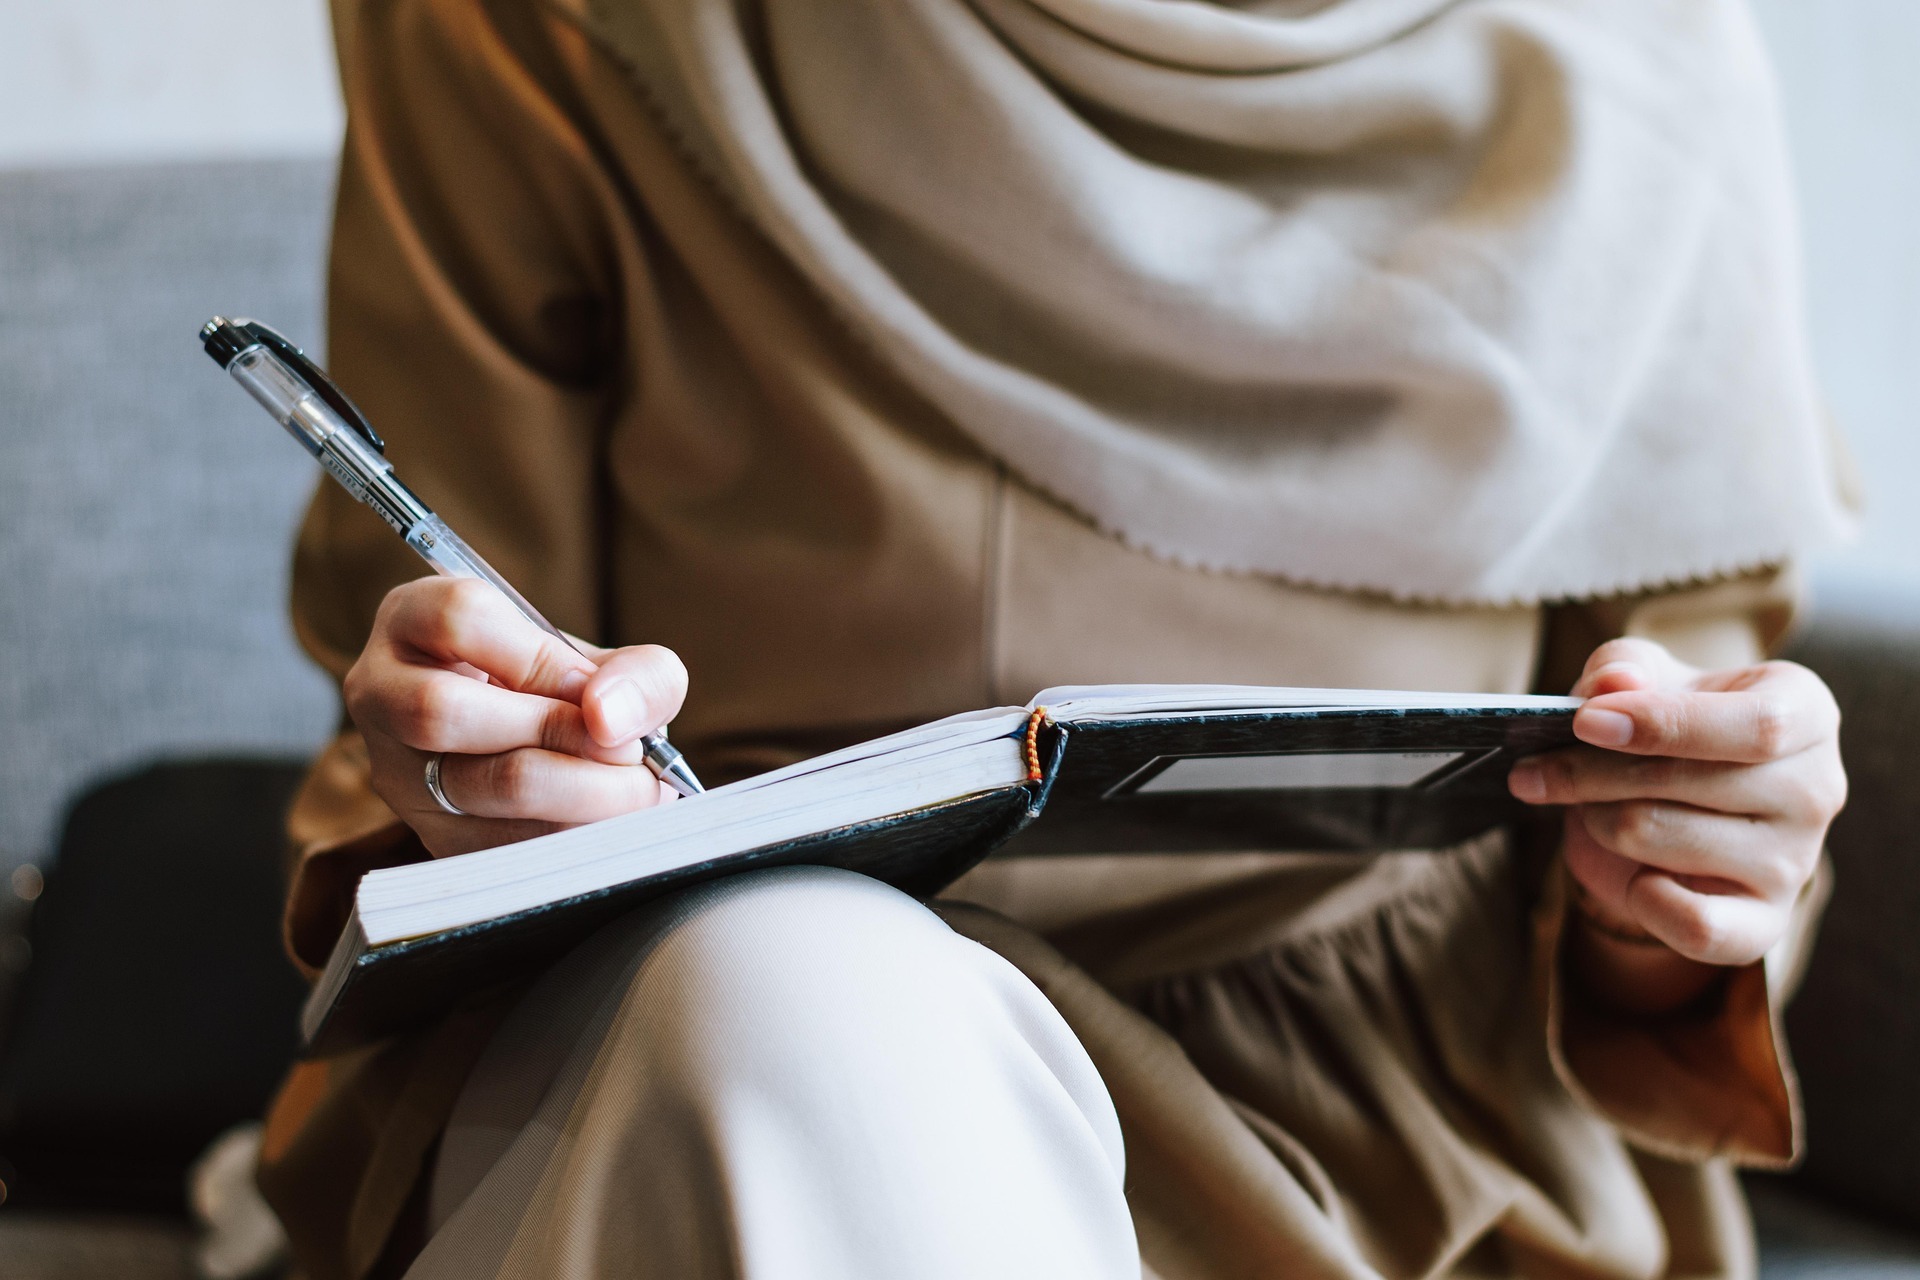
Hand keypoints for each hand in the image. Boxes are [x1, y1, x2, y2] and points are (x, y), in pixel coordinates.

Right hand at [344, 576, 688, 856]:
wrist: (548, 756)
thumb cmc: (570, 696)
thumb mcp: (610, 665)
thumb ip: (639, 674)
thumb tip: (609, 717)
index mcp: (415, 619)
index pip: (458, 617)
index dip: (539, 657)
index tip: (595, 691)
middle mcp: (383, 692)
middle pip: (442, 709)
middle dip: (557, 732)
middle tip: (629, 752)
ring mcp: (396, 771)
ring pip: (472, 784)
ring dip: (576, 793)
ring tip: (635, 789)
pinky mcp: (427, 835)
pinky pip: (496, 844)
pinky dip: (567, 837)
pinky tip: (607, 825)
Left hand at [1508, 637, 1843, 979]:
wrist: (1674, 807)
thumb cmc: (1664, 727)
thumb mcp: (1640, 679)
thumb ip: (1622, 668)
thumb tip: (1612, 686)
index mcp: (1804, 711)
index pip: (1756, 726)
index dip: (1663, 724)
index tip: (1584, 722)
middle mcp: (1815, 789)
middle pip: (1690, 782)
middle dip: (1592, 772)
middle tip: (1537, 770)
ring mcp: (1795, 863)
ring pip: (1660, 838)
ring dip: (1598, 820)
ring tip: (1589, 807)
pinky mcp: (1763, 924)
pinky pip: (1694, 927)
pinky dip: (1639, 899)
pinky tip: (1631, 874)